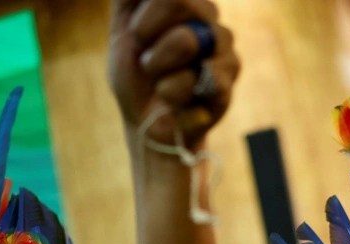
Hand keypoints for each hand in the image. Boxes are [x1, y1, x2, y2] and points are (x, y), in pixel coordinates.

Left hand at [109, 0, 239, 148]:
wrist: (146, 124)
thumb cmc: (136, 76)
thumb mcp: (122, 29)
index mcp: (191, 7)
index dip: (146, 12)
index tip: (137, 36)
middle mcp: (212, 25)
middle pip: (182, 3)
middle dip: (147, 33)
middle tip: (146, 62)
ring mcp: (225, 55)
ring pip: (187, 40)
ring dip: (158, 69)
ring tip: (160, 85)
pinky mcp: (227, 87)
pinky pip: (199, 78)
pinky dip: (172, 94)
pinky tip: (172, 102)